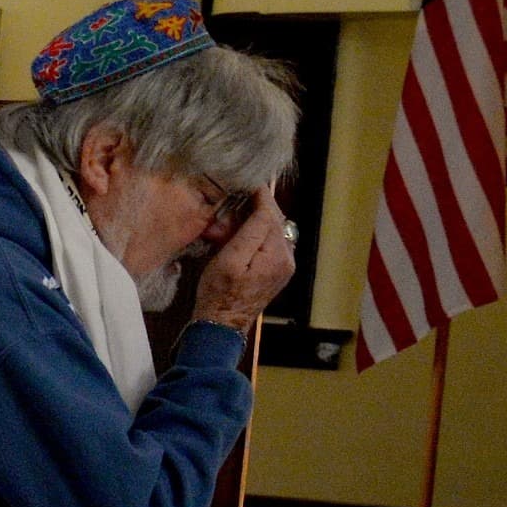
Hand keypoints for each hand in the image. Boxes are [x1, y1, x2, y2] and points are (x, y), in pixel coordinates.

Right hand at [191, 190, 294, 328]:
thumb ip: (249, 231)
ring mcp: (284, 266)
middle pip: (274, 221)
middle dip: (253, 209)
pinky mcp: (276, 270)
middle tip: (232, 205)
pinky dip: (254, 234)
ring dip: (253, 221)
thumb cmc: (219, 294)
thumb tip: (262, 207)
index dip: (259, 196)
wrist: (221, 325)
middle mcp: (288, 258)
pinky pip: (268, 243)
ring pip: (271, 231)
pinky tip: (238, 236)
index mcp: (278, 255)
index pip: (271, 214)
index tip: (247, 181)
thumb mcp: (229, 259)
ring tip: (230, 222)